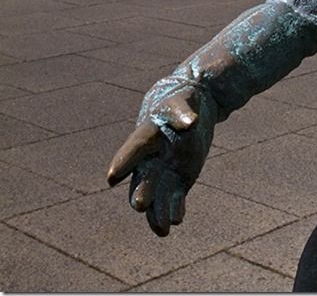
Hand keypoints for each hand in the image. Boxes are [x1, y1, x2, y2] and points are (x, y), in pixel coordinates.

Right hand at [107, 86, 215, 236]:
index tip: (112, 177)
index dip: (124, 161)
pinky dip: (175, 209)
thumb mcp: (183, 102)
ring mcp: (164, 170)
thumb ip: (183, 113)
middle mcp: (152, 156)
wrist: (189, 110)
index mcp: (148, 134)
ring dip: (158, 212)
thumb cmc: (182, 100)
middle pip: (144, 177)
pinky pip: (174, 198)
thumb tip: (190, 123)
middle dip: (141, 191)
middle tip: (140, 205)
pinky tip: (177, 221)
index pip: (134, 148)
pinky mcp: (178, 180)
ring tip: (163, 229)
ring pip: (157, 194)